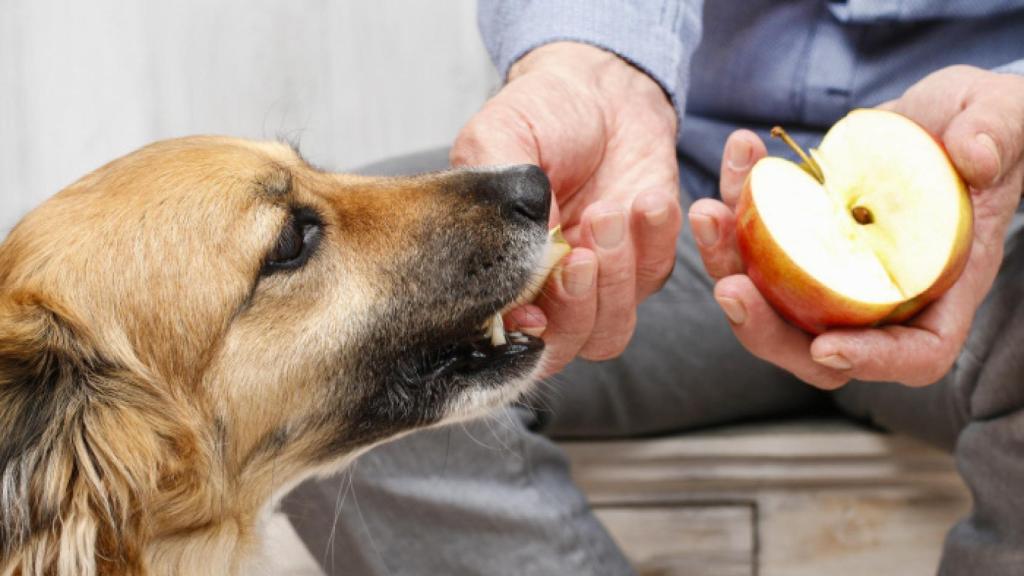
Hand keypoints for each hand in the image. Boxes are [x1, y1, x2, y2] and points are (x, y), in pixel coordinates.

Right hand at [452, 42, 681, 375]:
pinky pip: (655, 278)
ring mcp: (598, 283)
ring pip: (610, 330)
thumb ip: (495, 203)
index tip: (533, 311)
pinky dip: (655, 243)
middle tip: (582, 253)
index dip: (520, 337)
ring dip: (616, 278)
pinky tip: (648, 199)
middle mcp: (546, 290)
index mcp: (497, 271)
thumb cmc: (539, 113)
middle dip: (575, 305)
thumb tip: (515, 264)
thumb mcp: (496, 140)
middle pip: (563, 346)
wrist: (600, 88)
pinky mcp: (646, 262)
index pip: (504, 335)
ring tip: (611, 211)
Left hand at [689, 65, 1023, 388]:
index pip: (914, 353)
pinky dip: (735, 205)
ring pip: (768, 298)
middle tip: (730, 287)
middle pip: (815, 346)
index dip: (871, 361)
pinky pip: (754, 241)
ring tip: (709, 214)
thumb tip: (975, 157)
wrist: (942, 115)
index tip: (827, 348)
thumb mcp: (1006, 118)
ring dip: (727, 261)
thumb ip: (997, 134)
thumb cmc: (988, 127)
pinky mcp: (798, 238)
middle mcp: (878, 292)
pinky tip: (738, 155)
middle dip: (764, 327)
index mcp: (940, 286)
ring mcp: (831, 270)